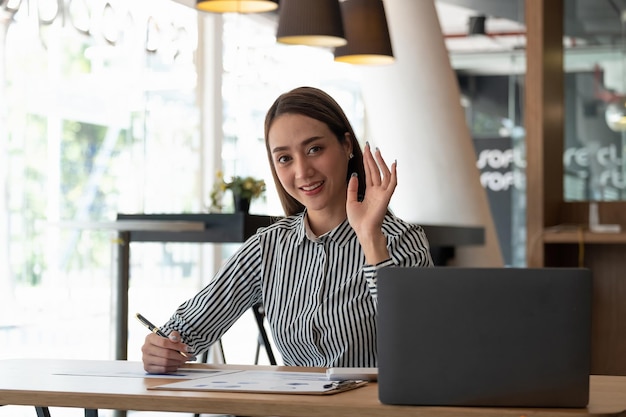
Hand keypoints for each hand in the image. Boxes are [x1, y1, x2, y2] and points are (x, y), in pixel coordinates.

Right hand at [141, 331, 193, 373]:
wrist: (160, 348)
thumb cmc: (166, 342)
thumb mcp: (171, 335)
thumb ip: (174, 335)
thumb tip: (175, 338)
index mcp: (150, 338)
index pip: (164, 342)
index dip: (177, 346)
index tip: (186, 348)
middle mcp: (145, 348)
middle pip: (165, 353)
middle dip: (179, 355)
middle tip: (187, 356)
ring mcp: (146, 359)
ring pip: (165, 362)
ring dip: (177, 362)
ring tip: (183, 360)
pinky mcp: (148, 368)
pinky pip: (162, 369)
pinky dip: (172, 368)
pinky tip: (176, 364)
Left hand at [346, 143, 396, 263]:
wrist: (363, 231)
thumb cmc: (358, 221)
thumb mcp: (351, 201)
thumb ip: (353, 188)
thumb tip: (354, 175)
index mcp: (370, 192)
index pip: (369, 173)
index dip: (367, 162)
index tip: (365, 151)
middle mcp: (377, 191)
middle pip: (375, 171)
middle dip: (372, 158)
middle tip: (370, 146)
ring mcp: (382, 193)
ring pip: (383, 174)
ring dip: (381, 162)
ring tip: (377, 151)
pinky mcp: (386, 197)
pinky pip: (392, 183)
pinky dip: (394, 174)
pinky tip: (393, 164)